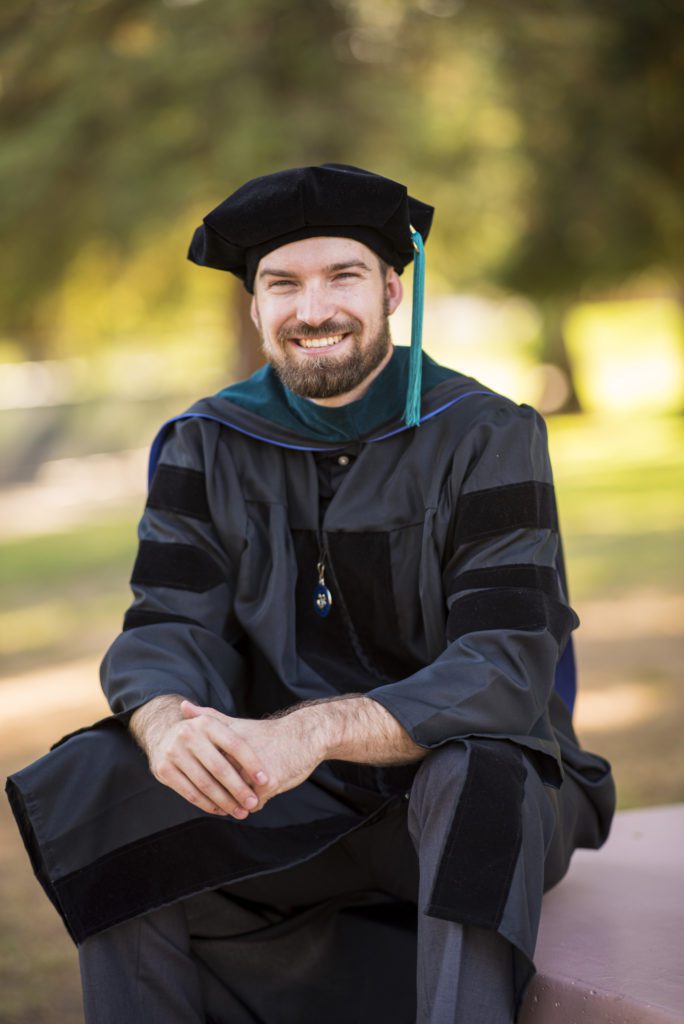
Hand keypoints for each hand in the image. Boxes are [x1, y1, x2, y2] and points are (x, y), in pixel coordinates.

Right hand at [134, 696, 269, 819]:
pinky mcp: (163, 770)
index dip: (251, 763)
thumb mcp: (215, 727)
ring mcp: (174, 752)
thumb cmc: (200, 734)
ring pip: (205, 784)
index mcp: (206, 722)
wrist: (161, 734)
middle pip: (219, 768)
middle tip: (252, 803)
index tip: (265, 780)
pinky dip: (207, 804)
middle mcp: (188, 734)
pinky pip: (190, 792)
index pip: (234, 744)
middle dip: (238, 789)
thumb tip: (262, 762)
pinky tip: (220, 810)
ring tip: (239, 812)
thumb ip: (238, 739)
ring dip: (224, 802)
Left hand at [181, 701, 325, 812]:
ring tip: (242, 803)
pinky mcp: (267, 782)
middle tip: (222, 803)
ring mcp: (250, 770)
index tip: (204, 787)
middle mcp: (235, 755)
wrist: (303, 737)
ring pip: (235, 799)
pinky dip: (256, 803)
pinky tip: (259, 798)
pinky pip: (254, 803)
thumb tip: (183, 705)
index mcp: (225, 742)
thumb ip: (209, 717)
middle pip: (217, 787)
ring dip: (237, 804)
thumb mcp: (237, 724)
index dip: (202, 781)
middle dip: (219, 797)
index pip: (204, 769)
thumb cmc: (268, 734)